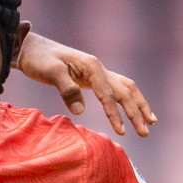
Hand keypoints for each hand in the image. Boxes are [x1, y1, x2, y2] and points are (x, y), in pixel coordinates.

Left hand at [17, 36, 156, 136]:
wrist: (31, 49)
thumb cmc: (39, 60)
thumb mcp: (50, 73)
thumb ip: (66, 90)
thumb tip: (80, 112)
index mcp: (92, 67)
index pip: (108, 94)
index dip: (115, 114)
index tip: (122, 132)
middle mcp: (99, 68)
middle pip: (125, 91)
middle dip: (136, 112)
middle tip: (145, 133)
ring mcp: (98, 72)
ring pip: (126, 88)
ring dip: (139, 105)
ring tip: (151, 123)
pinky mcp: (92, 78)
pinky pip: (116, 89)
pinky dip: (127, 100)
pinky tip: (133, 110)